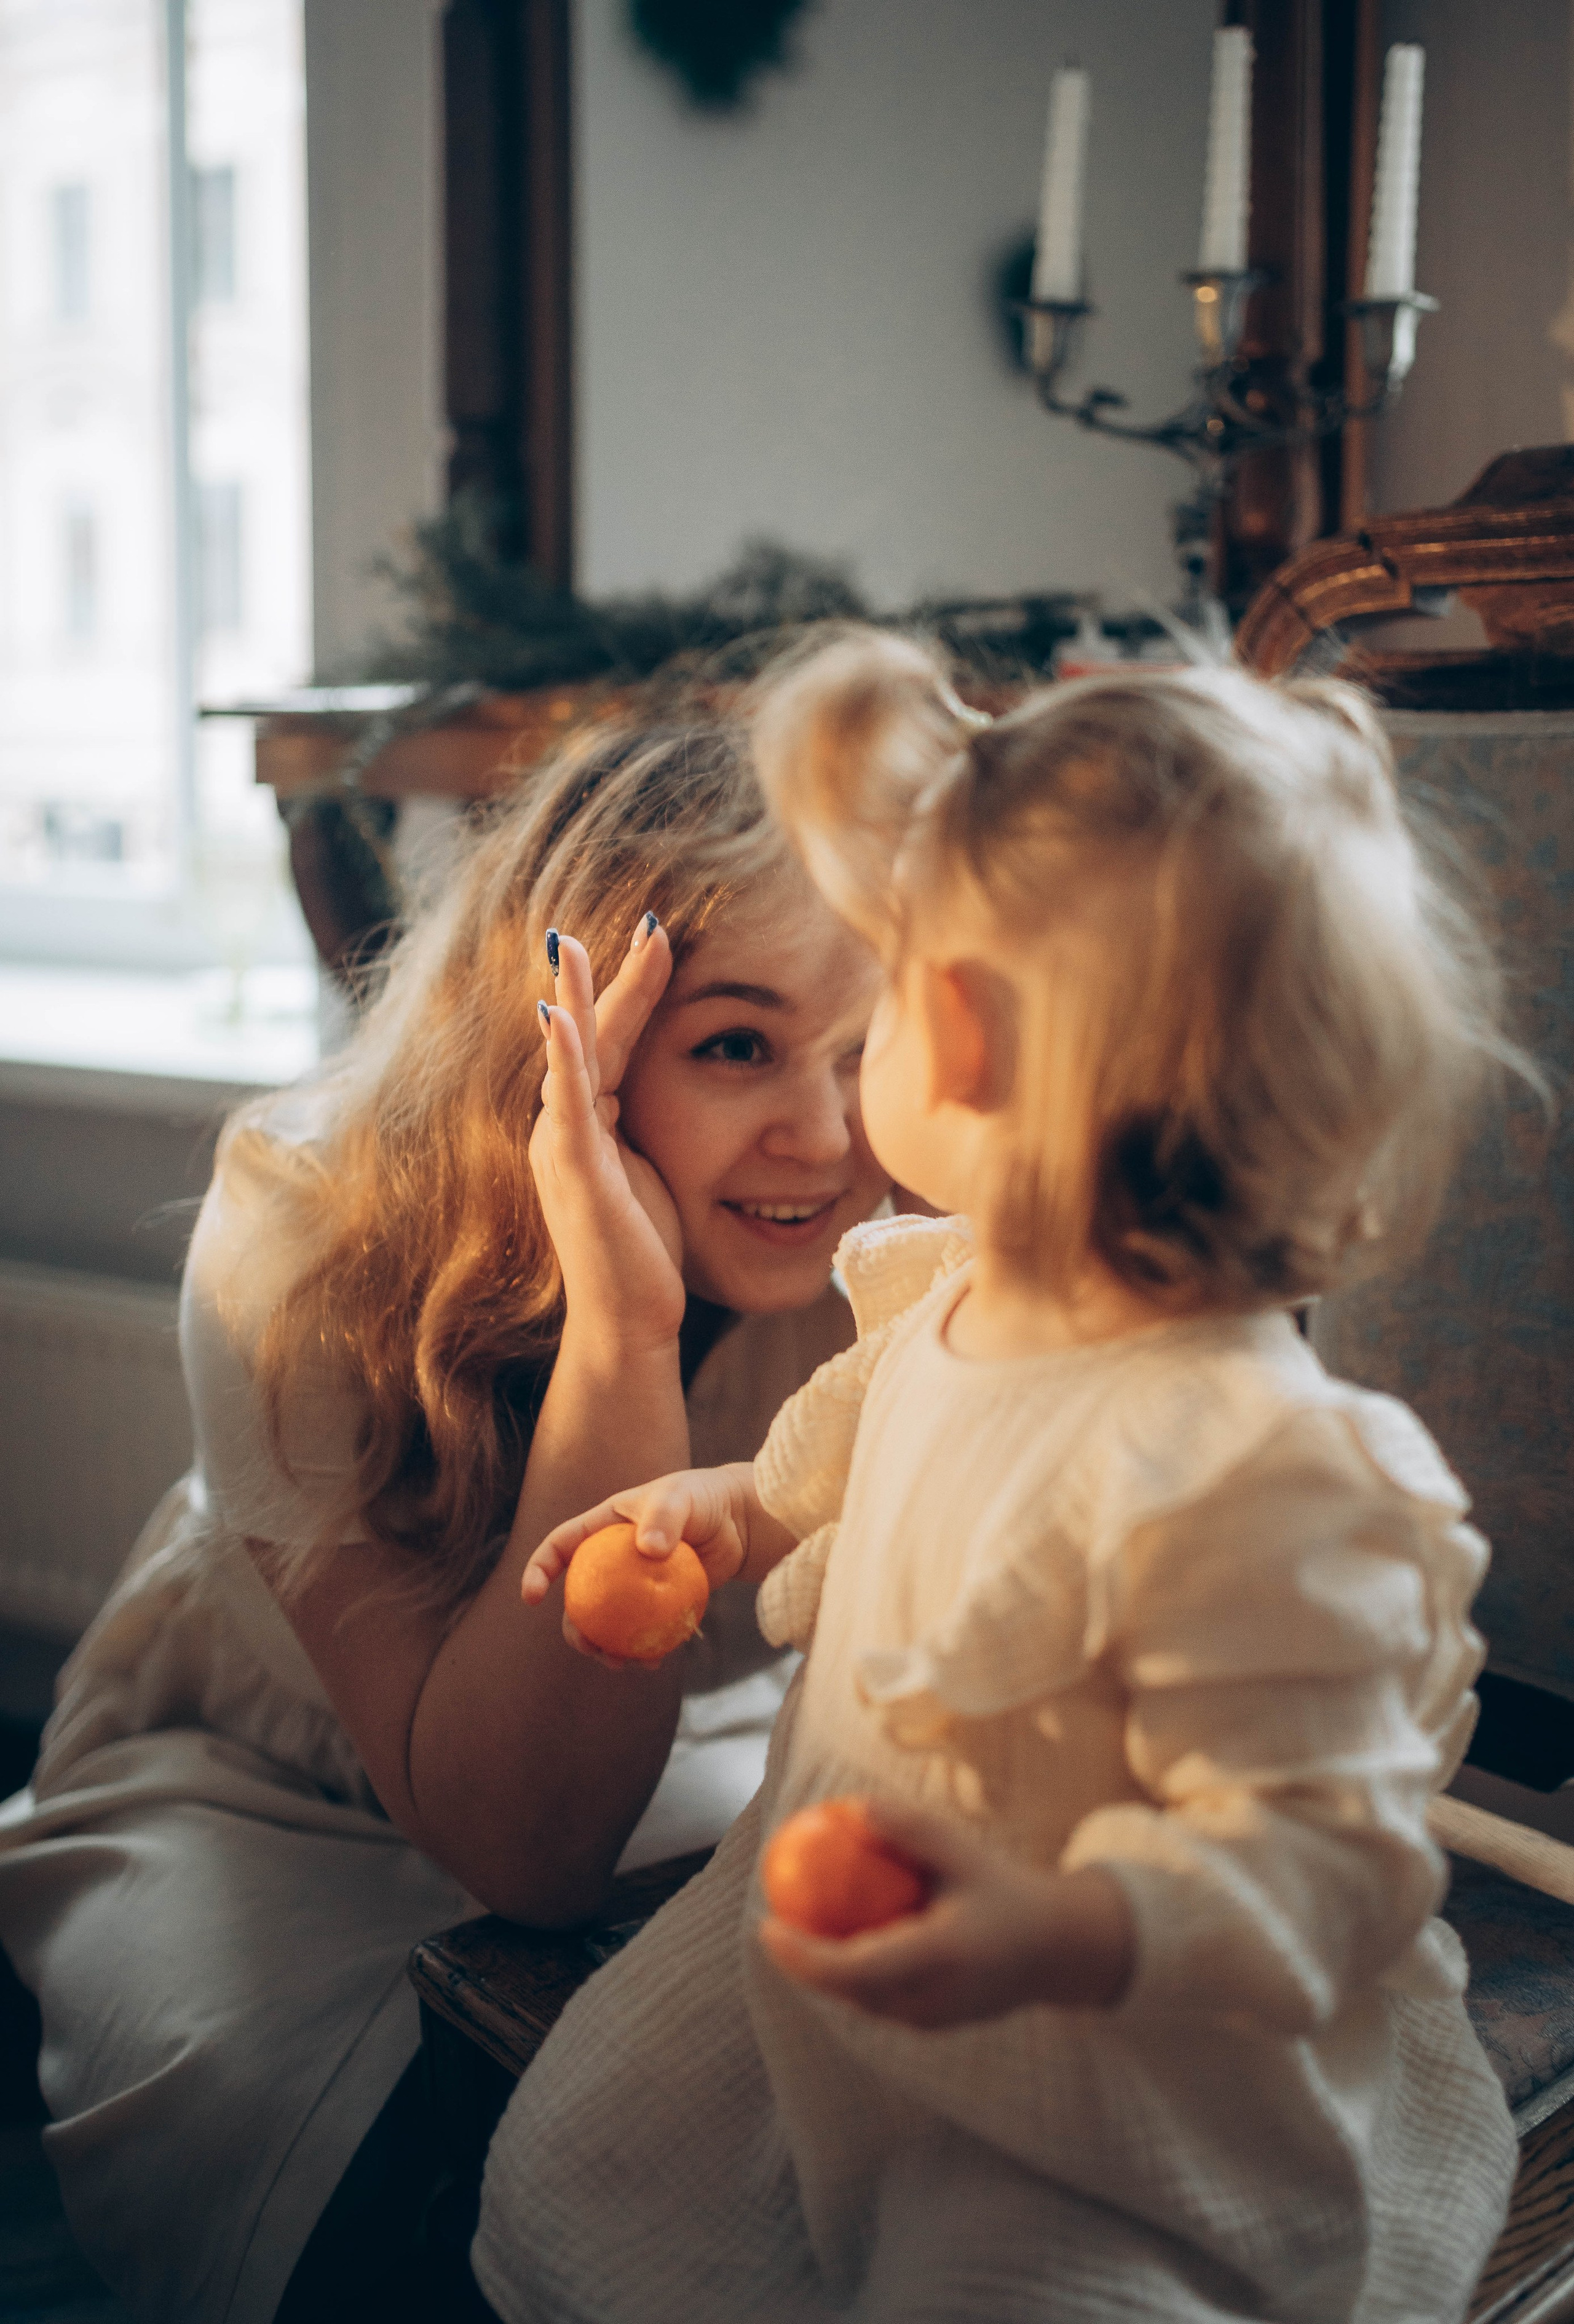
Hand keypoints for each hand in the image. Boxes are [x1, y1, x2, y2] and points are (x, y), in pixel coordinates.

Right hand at [522, 1463, 755, 1668]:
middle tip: (588, 1646)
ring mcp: (634, 1585)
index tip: (532, 1597)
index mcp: (602, 1529)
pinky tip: (654, 1661)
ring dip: (606, 1647)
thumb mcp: (680, 1498)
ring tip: (621, 1663)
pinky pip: (643, 1632)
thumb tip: (649, 1551)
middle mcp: (612, 1560)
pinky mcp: (658, 1604)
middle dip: (574, 1628)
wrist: (738, 1522)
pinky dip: (643, 1649)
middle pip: (579, 1598)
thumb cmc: (702, 1499)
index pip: (560, 1546)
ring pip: (608, 1622)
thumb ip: (664, 1517)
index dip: (539, 1570)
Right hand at [530, 918, 685, 1352]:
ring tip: (569, 944)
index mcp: (587, 1119)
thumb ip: (641, 1122)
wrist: (629, 1319)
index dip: (634, 985)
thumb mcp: (649, 1168)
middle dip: (606, 975)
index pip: (614, 1037)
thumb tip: (660, 1083)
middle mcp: (564, 1125)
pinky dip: (562, 1060)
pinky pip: (566, 1105)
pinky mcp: (573, 1171)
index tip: (661, 934)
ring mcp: (563, 1146)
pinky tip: (558, 1019)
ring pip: (569, 1059)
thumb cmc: (642, 1249)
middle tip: (631, 919)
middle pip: (590, 1034)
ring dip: (571, 998)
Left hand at [757, 1797, 1133, 2028]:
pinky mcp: (929, 2023)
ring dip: (821, 1971)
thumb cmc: (1006, 1891)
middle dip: (799, 1964)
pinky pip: (875, 2000)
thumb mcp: (965, 1851)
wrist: (1054, 1951)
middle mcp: (929, 1999)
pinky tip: (832, 1939)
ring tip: (791, 1927)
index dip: (801, 1957)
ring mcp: (929, 2019)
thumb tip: (852, 1806)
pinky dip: (848, 1974)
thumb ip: (912, 1829)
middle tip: (769, 1921)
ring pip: (856, 2000)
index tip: (766, 1926)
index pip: (852, 1968)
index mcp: (938, 1958)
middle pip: (844, 1991)